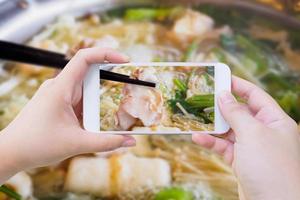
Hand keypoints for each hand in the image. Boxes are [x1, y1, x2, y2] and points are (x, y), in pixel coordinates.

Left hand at [0, 48, 135, 183]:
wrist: (10, 153)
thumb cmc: (36, 145)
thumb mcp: (77, 144)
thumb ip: (106, 143)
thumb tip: (131, 142)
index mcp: (61, 88)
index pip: (84, 58)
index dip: (106, 54)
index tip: (124, 59)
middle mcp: (59, 87)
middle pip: (90, 75)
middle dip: (109, 82)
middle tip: (128, 89)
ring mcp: (58, 95)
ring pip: (86, 91)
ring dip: (100, 100)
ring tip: (113, 114)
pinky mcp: (58, 105)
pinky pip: (80, 101)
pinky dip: (91, 109)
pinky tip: (96, 122)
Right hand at [192, 76, 299, 199]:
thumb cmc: (271, 167)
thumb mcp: (252, 134)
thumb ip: (236, 113)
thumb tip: (223, 95)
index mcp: (275, 121)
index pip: (256, 96)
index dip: (238, 86)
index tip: (220, 78)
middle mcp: (265, 132)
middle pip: (240, 113)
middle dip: (221, 106)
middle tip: (201, 98)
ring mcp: (252, 147)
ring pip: (229, 131)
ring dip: (212, 126)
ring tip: (195, 118)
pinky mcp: (242, 161)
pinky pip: (224, 147)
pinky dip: (211, 142)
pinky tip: (197, 138)